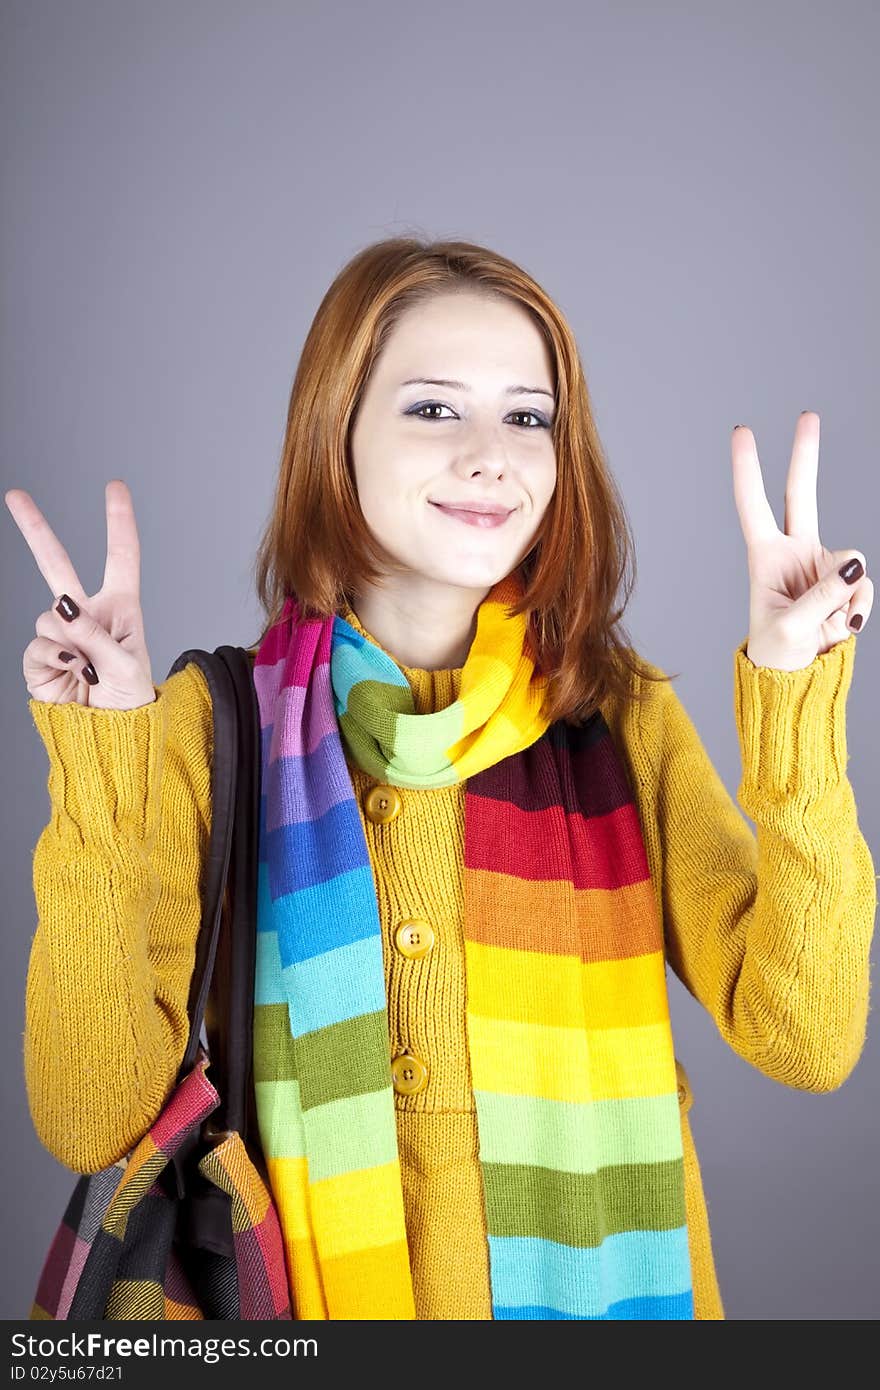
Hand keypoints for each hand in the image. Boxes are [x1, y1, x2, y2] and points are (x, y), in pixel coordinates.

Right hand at [4, 480, 156, 707]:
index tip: (114, 487)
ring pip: (48, 617)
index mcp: (121, 609)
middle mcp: (88, 615)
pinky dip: (54, 659)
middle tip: (14, 495)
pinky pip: (38, 646)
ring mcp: (61, 636)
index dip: (117, 521)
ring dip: (69, 643)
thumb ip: (95, 634)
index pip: (120, 556)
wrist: (109, 738)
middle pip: (56, 564)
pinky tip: (72, 673)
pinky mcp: (41, 660)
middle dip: (35, 529)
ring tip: (88, 668)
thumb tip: (59, 607)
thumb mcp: (125, 666)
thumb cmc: (129, 702)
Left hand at [731, 412, 872, 670]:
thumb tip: (853, 568)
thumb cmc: (777, 654)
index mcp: (765, 557)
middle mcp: (794, 552)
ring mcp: (823, 566)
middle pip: (802, 494)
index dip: (748, 469)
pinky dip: (858, 611)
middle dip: (806, 455)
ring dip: (844, 597)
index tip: (743, 432)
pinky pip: (864, 587)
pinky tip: (843, 628)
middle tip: (808, 415)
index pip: (754, 505)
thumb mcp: (789, 630)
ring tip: (826, 626)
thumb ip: (820, 597)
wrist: (798, 678)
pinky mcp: (847, 585)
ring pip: (849, 560)